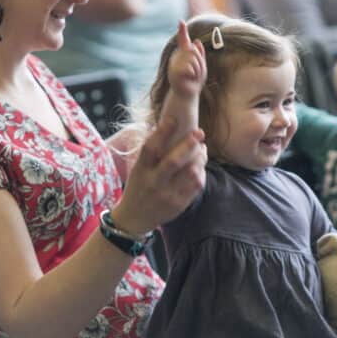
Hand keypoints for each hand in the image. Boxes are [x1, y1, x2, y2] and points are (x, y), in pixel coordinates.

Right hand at [112, 117, 206, 235]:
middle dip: (188, 145)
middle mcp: (153, 183)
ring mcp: (167, 195)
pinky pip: (196, 185)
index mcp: (140, 170)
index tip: (173, 118)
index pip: (150, 148)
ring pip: (190, 172)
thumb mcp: (138, 169)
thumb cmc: (139, 187)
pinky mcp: (179, 205)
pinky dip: (201, 172)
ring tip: (202, 149)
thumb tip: (166, 126)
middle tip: (199, 132)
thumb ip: (151, 153)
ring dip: (199, 157)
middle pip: (173, 161)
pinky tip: (200, 165)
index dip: (161, 132)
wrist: (134, 219)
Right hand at [168, 20, 206, 97]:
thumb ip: (199, 54)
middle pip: (193, 51)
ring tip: (194, 77)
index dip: (182, 31)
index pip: (183, 40)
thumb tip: (197, 41)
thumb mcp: (200, 66)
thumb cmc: (194, 80)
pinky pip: (189, 68)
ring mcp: (174, 65)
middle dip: (200, 62)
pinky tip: (190, 79)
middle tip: (198, 73)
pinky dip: (194, 74)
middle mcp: (177, 57)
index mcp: (183, 54)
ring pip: (193, 59)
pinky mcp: (174, 73)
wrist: (188, 95)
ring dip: (198, 69)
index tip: (181, 21)